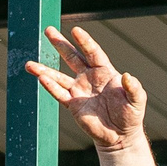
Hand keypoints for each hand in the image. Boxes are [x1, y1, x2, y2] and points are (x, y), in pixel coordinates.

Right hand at [28, 26, 147, 152]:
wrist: (120, 135)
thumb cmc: (130, 115)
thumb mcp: (137, 100)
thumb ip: (134, 88)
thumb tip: (128, 76)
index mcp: (104, 72)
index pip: (92, 52)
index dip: (84, 42)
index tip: (75, 30)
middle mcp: (89, 78)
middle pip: (72, 57)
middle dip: (60, 44)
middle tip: (48, 30)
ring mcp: (79, 91)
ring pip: (59, 77)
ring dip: (44, 70)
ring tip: (29, 64)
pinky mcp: (73, 105)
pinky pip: (59, 94)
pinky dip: (50, 87)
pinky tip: (41, 79)